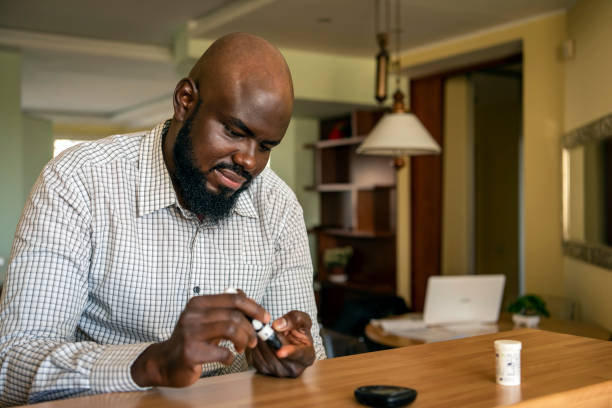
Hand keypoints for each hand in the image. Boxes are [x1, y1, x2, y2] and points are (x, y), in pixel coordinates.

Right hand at [131, 291, 268, 386]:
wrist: (165, 362)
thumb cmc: (191, 340)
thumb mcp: (206, 319)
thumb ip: (225, 309)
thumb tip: (250, 302)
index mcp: (198, 303)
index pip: (234, 297)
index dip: (254, 307)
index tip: (265, 318)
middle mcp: (192, 314)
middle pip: (235, 315)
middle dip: (251, 329)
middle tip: (255, 339)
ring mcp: (190, 333)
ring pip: (231, 329)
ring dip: (244, 341)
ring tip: (243, 348)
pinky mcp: (191, 353)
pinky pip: (223, 352)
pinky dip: (231, 357)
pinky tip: (228, 358)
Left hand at [248, 310, 315, 377]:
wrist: (289, 338)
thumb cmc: (298, 329)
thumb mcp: (302, 319)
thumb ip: (294, 319)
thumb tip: (277, 326)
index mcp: (308, 356)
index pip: (299, 355)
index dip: (289, 352)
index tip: (280, 352)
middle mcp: (295, 368)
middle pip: (278, 356)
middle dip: (271, 340)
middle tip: (267, 328)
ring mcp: (280, 372)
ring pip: (266, 357)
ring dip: (262, 343)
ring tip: (264, 332)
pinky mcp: (266, 371)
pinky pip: (257, 359)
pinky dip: (256, 348)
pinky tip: (259, 340)